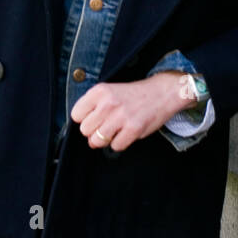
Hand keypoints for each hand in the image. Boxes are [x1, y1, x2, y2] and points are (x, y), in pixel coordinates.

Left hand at [70, 73, 197, 151]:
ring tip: (113, 132)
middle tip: (105, 126)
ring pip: (96, 141)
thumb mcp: (109, 90)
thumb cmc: (133, 94)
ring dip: (104, 140)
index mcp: (100, 91)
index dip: (84, 119)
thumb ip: (93, 105)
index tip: (94, 118)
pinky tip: (125, 133)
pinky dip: (119, 143)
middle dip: (93, 131)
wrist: (162, 93)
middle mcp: (108, 103)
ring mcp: (121, 117)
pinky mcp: (133, 129)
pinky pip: (115, 146)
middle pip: (85, 130)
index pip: (76, 115)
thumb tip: (83, 129)